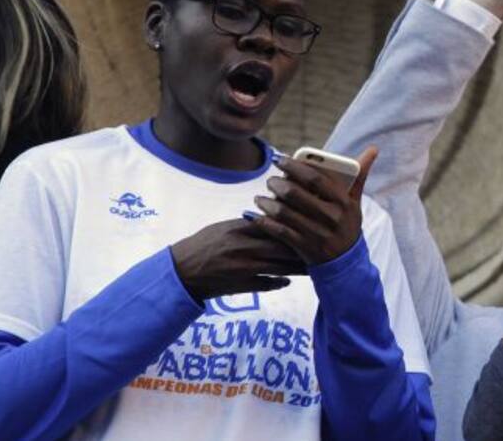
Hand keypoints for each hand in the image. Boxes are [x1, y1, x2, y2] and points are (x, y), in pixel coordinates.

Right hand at [171, 220, 305, 300]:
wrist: (181, 272)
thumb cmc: (202, 245)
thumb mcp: (224, 228)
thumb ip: (249, 225)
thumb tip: (275, 216)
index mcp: (239, 229)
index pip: (275, 225)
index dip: (296, 225)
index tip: (312, 223)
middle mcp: (244, 248)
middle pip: (283, 247)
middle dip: (304, 247)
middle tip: (321, 246)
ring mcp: (245, 269)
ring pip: (281, 267)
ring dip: (299, 267)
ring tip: (314, 264)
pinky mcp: (243, 286)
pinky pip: (269, 284)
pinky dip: (281, 282)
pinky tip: (289, 280)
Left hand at [250, 147, 378, 265]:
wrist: (347, 263)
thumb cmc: (348, 225)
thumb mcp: (355, 202)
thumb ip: (359, 175)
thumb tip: (373, 149)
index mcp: (344, 202)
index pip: (316, 178)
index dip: (295, 166)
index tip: (281, 159)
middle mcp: (332, 218)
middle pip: (296, 194)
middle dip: (278, 184)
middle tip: (270, 180)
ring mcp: (318, 234)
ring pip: (285, 213)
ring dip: (267, 203)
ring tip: (260, 198)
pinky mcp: (305, 248)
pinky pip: (279, 232)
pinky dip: (264, 222)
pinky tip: (255, 216)